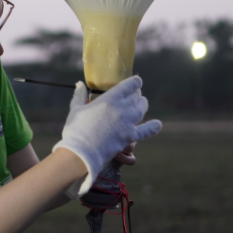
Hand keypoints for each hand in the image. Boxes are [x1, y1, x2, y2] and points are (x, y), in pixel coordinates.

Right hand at [53, 76, 161, 198]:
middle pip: (136, 97)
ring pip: (141, 109)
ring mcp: (128, 123)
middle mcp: (122, 108)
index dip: (135, 82)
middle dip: (136, 93)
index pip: (129, 85)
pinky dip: (152, 127)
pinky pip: (146, 130)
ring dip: (142, 104)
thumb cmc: (76, 128)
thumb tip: (79, 83)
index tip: (136, 81)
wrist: (81, 151)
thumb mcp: (75, 108)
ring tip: (141, 103)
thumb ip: (79, 95)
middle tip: (134, 94)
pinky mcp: (130, 137)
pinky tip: (157, 124)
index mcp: (110, 99)